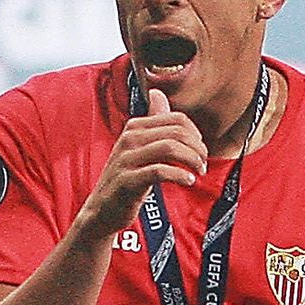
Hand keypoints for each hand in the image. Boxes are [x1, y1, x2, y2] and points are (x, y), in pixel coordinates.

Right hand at [76, 89, 207, 240]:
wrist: (102, 210)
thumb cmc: (126, 179)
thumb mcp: (138, 147)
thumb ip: (152, 123)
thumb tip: (158, 94)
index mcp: (135, 127)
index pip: (176, 118)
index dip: (195, 133)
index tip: (200, 149)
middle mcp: (129, 138)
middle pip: (176, 132)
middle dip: (197, 147)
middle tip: (203, 163)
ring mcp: (127, 159)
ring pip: (169, 147)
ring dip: (191, 160)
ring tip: (198, 172)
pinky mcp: (128, 180)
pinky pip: (159, 171)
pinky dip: (179, 175)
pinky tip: (188, 181)